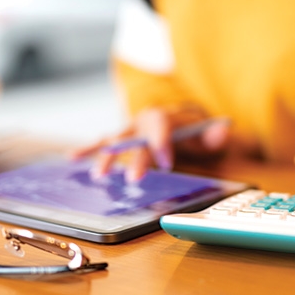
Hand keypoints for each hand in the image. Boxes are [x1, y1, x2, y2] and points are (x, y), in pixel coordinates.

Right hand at [70, 108, 229, 181]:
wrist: (181, 119)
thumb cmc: (195, 130)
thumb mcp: (211, 132)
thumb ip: (216, 134)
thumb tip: (221, 131)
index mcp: (167, 116)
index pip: (162, 125)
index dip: (162, 142)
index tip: (165, 162)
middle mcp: (145, 120)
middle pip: (137, 137)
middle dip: (135, 157)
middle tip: (134, 179)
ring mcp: (130, 128)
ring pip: (116, 139)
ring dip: (107, 155)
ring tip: (99, 174)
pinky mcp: (121, 138)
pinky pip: (102, 142)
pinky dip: (88, 149)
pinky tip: (72, 158)